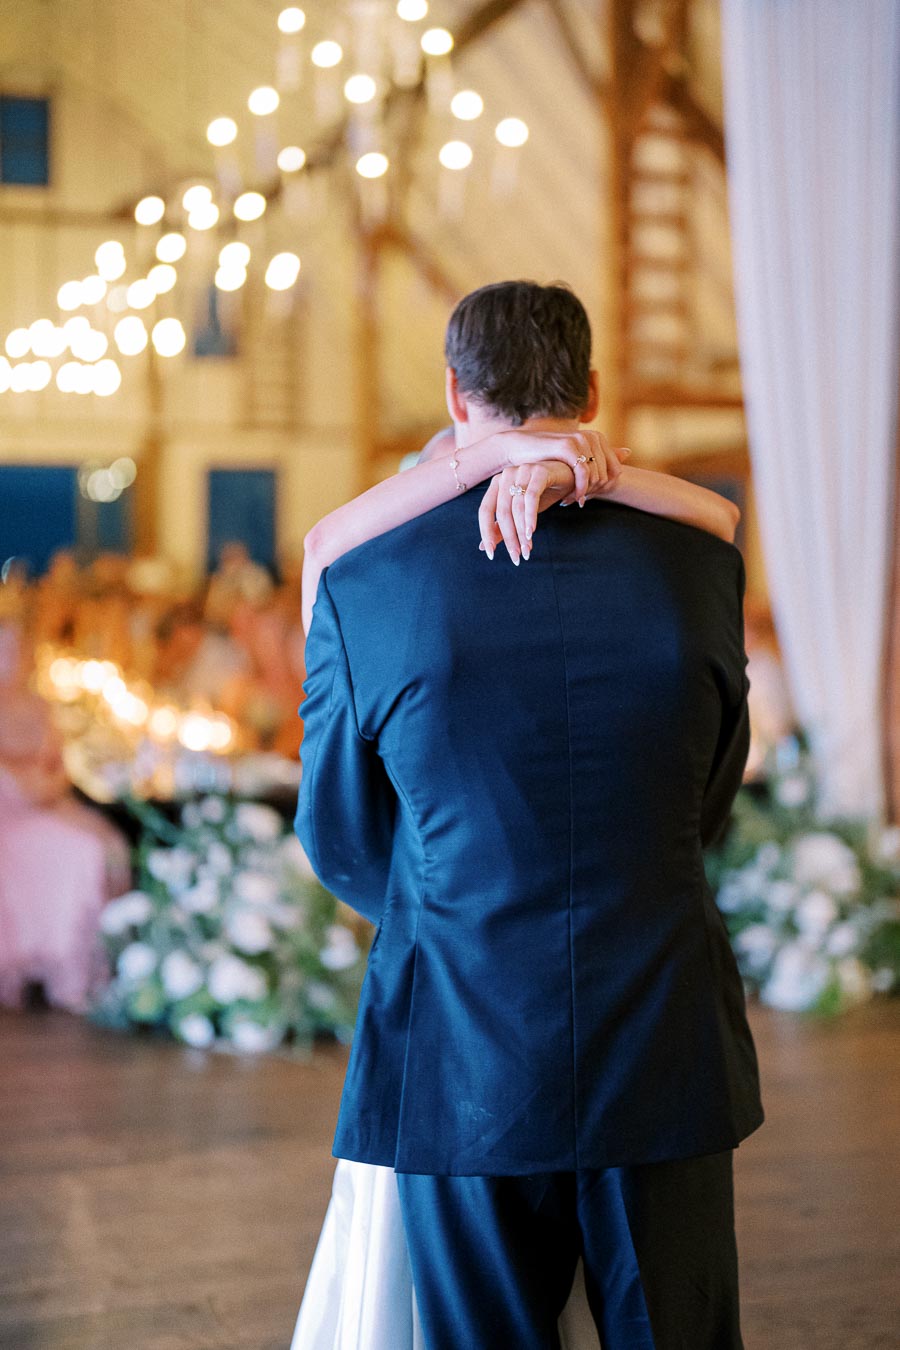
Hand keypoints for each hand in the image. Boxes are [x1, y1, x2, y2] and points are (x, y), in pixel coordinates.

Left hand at [478, 462, 566, 563]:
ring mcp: (522, 471)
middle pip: (502, 512)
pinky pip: (531, 498)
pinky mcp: (539, 472)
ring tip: (527, 549)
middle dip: (509, 538)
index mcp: (496, 484)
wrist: (567, 475)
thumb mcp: (520, 512)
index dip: (486, 533)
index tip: (490, 554)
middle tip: (516, 557)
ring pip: (517, 508)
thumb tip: (482, 547)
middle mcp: (506, 475)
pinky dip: (530, 517)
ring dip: (522, 532)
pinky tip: (531, 532)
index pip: (485, 510)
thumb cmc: (541, 493)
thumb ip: (502, 527)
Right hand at [497, 429, 622, 503]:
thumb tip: (629, 452)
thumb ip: (603, 455)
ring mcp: (580, 439)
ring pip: (597, 476)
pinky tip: (570, 498)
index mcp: (597, 438)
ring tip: (572, 501)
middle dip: (594, 492)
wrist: (521, 449)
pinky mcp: (568, 446)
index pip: (615, 470)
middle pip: (607, 475)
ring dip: (586, 492)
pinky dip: (579, 489)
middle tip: (578, 501)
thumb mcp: (578, 456)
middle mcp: (592, 436)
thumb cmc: (548, 456)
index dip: (603, 488)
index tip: (588, 497)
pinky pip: (583, 473)